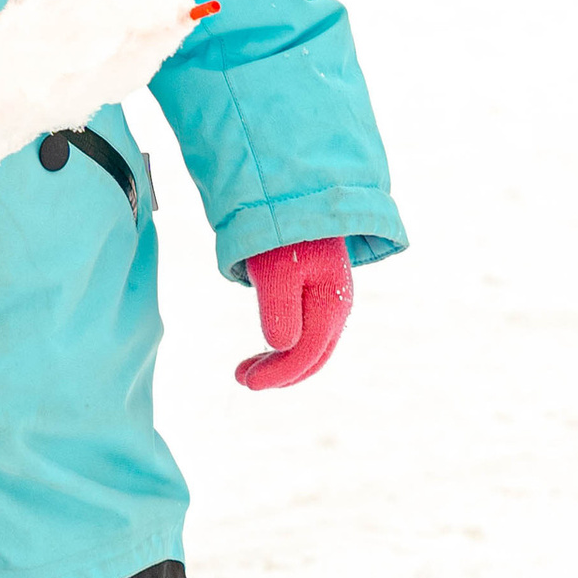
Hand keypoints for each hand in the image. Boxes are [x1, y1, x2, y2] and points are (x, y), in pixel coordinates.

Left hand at [235, 236, 353, 391]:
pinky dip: (285, 345)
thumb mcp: (276, 269)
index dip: (278, 374)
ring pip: (310, 346)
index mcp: (331, 303)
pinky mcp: (316, 292)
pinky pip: (306, 331)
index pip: (306, 353)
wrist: (297, 194)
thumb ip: (280, 310)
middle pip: (312, 356)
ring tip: (246, 369)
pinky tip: (266, 347)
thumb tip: (283, 347)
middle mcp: (335, 306)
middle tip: (242, 378)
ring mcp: (328, 300)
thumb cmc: (283, 232)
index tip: (246, 382)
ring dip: (280, 362)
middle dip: (278, 374)